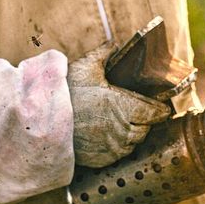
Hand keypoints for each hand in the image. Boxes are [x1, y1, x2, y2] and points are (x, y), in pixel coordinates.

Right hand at [68, 43, 171, 166]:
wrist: (42, 119)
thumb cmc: (66, 91)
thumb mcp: (86, 66)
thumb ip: (105, 54)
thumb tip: (115, 44)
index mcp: (123, 105)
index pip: (154, 113)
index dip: (160, 110)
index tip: (162, 108)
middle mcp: (121, 128)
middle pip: (145, 129)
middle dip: (145, 122)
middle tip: (140, 114)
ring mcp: (110, 146)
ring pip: (133, 144)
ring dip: (133, 136)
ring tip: (125, 125)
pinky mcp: (99, 159)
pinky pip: (118, 156)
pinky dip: (118, 148)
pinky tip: (111, 138)